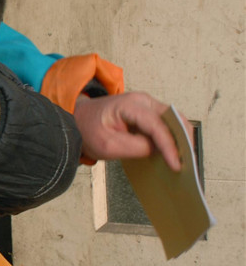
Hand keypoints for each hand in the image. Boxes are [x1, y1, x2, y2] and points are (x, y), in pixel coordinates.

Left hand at [74, 92, 189, 170]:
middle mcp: (143, 100)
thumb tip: (159, 150)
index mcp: (130, 105)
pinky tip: (174, 153)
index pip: (157, 126)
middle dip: (183, 141)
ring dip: (180, 139)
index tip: (176, 165)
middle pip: (174, 119)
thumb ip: (136, 147)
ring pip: (174, 121)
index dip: (169, 147)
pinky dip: (172, 137)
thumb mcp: (108, 145)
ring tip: (184, 160)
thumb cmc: (88, 129)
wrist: (77, 119)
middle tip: (188, 163)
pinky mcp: (147, 112)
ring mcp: (147, 105)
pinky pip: (166, 124)